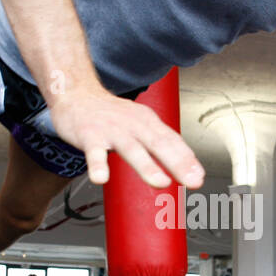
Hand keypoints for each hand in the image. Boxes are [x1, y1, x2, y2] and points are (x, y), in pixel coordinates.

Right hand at [50, 90, 204, 188]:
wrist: (76, 93)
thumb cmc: (111, 114)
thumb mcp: (141, 123)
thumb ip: (162, 144)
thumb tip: (188, 166)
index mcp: (147, 122)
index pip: (172, 141)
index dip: (187, 159)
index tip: (199, 176)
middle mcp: (133, 125)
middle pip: (159, 144)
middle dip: (178, 163)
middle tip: (193, 181)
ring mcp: (111, 131)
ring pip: (131, 149)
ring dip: (147, 166)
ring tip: (160, 182)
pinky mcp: (90, 136)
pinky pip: (94, 153)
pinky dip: (98, 165)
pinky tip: (101, 178)